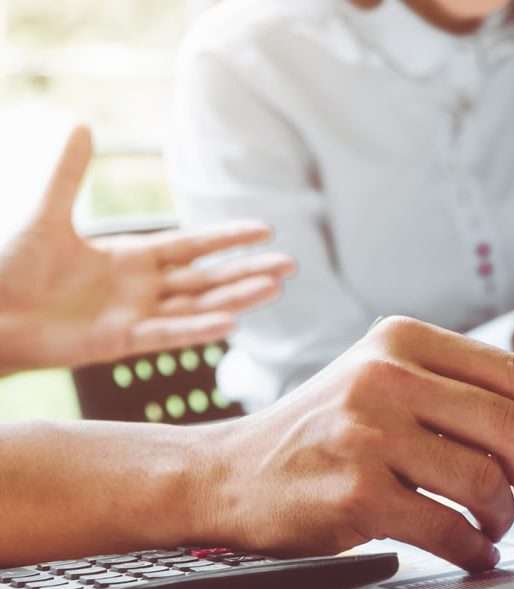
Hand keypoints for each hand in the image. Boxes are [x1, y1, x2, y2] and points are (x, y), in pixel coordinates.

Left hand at [0, 125, 294, 372]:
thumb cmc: (10, 267)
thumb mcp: (46, 214)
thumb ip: (69, 174)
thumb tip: (82, 124)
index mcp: (130, 259)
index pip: (192, 247)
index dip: (227, 238)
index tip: (265, 230)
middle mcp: (141, 290)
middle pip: (207, 279)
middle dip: (249, 271)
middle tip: (291, 265)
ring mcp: (134, 318)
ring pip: (198, 307)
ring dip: (237, 298)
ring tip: (276, 288)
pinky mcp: (119, 343)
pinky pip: (167, 335)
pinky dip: (198, 330)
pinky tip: (232, 323)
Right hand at [198, 317, 513, 571]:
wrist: (229, 474)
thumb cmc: (321, 434)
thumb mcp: (381, 385)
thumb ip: (456, 398)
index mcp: (401, 340)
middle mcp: (385, 375)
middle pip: (510, 426)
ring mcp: (368, 432)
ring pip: (485, 480)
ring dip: (504, 516)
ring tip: (495, 527)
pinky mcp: (356, 492)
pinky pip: (449, 528)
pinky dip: (475, 548)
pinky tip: (472, 551)